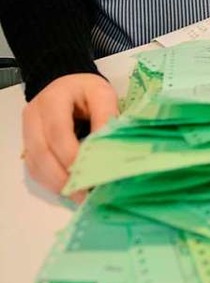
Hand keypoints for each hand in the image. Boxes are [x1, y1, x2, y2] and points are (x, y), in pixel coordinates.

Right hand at [22, 73, 118, 199]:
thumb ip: (106, 116)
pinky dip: (51, 182)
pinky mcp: (29, 146)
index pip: (57, 132)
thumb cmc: (87, 91)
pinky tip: (70, 189)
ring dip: (57, 184)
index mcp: (53, 100)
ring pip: (36, 164)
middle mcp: (33, 117)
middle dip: (64, 177)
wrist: (67, 86)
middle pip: (42, 152)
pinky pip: (35, 169)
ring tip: (81, 196)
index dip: (72, 156)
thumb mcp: (102, 94)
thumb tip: (109, 147)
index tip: (92, 174)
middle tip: (87, 193)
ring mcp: (27, 133)